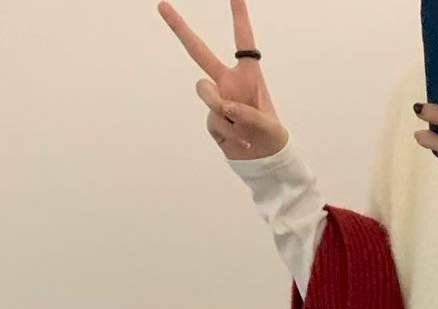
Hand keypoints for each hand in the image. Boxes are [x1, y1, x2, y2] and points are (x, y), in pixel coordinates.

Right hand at [158, 0, 288, 160]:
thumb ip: (248, 115)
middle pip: (199, 52)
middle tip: (162, 6)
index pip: (243, 41)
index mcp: (248, 75)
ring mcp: (217, 99)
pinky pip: (212, 120)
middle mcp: (228, 82)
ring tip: (241, 127)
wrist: (263, 160)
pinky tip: (243, 141)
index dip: (239, 16)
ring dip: (220, 109)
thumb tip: (226, 108)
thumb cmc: (271, 137)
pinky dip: (229, 133)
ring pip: (205, 92)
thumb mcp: (268, 127)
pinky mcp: (211, 117)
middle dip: (180, 28)